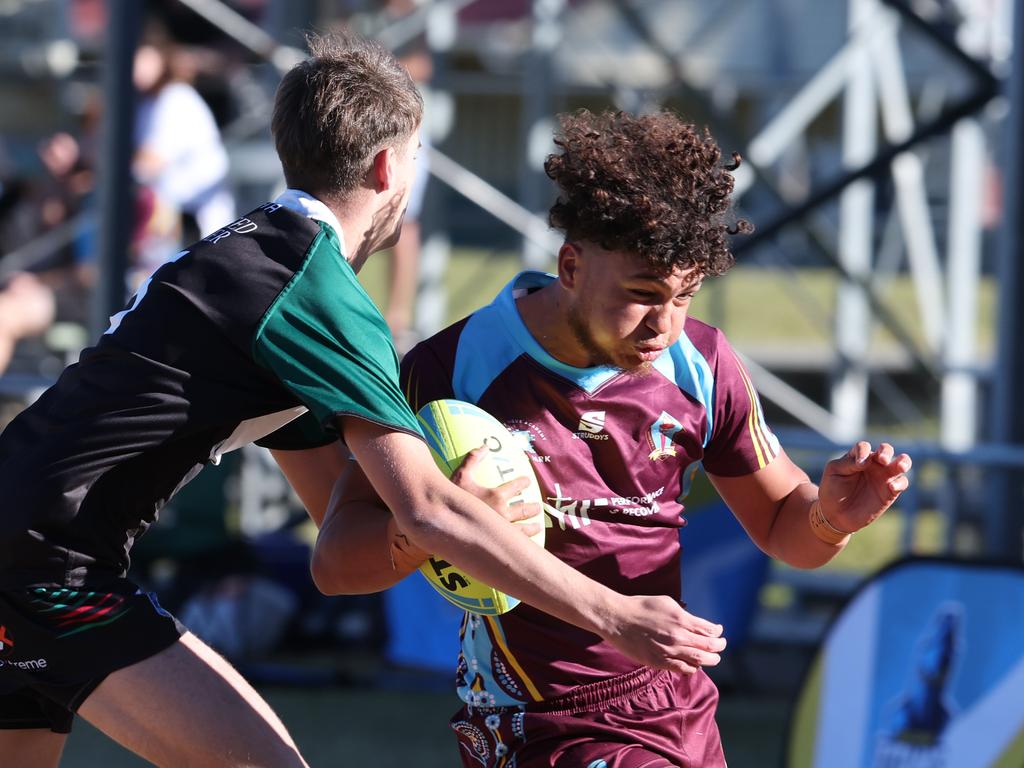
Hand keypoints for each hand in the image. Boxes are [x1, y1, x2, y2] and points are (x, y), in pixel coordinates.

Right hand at [450, 445, 542, 537]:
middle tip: (537, 506)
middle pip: (524, 509)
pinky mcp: (497, 543)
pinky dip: (524, 542)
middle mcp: (502, 513)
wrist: (444, 523)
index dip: (524, 482)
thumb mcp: (460, 476)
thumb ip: (472, 460)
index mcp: (496, 496)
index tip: (527, 481)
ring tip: (538, 525)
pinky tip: (526, 543)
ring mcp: (501, 529)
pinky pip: (515, 542)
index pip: (517, 486)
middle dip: (533, 507)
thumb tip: (484, 446)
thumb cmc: (452, 499)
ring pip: (524, 529)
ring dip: (533, 526)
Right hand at [602, 594, 726, 674]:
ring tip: (713, 657)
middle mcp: (677, 637)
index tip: (719, 631)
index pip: (709, 630)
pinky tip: (694, 664)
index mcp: (680, 619)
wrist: (617, 619)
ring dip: (710, 659)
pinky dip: (693, 667)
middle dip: (719, 647)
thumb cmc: (641, 607)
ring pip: (699, 661)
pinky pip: (683, 669)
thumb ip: (684, 615)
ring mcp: (668, 651)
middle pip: (709, 647)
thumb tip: (698, 624)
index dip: (718, 632)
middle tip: (721, 645)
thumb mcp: (666, 602)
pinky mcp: (659, 662)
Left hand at [818, 441, 911, 532]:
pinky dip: (900, 483)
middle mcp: (873, 464)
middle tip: (882, 459)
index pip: (864, 447)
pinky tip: (891, 487)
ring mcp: (883, 477)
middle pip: (886, 450)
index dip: (863, 451)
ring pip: (901, 463)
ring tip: (900, 466)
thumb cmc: (832, 489)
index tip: (859, 464)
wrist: (836, 514)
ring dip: (903, 461)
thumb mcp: (834, 472)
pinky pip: (902, 482)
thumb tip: (867, 460)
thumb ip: (848, 462)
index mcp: (858, 456)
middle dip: (886, 451)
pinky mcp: (890, 492)